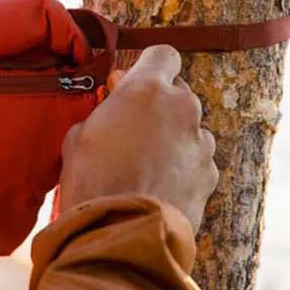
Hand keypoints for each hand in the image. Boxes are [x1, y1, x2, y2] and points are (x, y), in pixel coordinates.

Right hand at [58, 45, 218, 231]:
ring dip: (172, 139)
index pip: (163, 54)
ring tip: (145, 166)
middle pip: (177, 92)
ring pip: (189, 129)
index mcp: (147, 89)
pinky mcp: (210, 175)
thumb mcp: (79, 136)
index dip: (149, 67)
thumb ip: (103, 111)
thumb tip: (113, 104)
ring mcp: (201, 143)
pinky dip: (182, 169)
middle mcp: (183, 108)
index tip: (133, 83)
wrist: (120, 235)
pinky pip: (196, 161)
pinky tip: (158, 188)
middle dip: (158, 106)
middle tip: (131, 129)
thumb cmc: (92, 182)